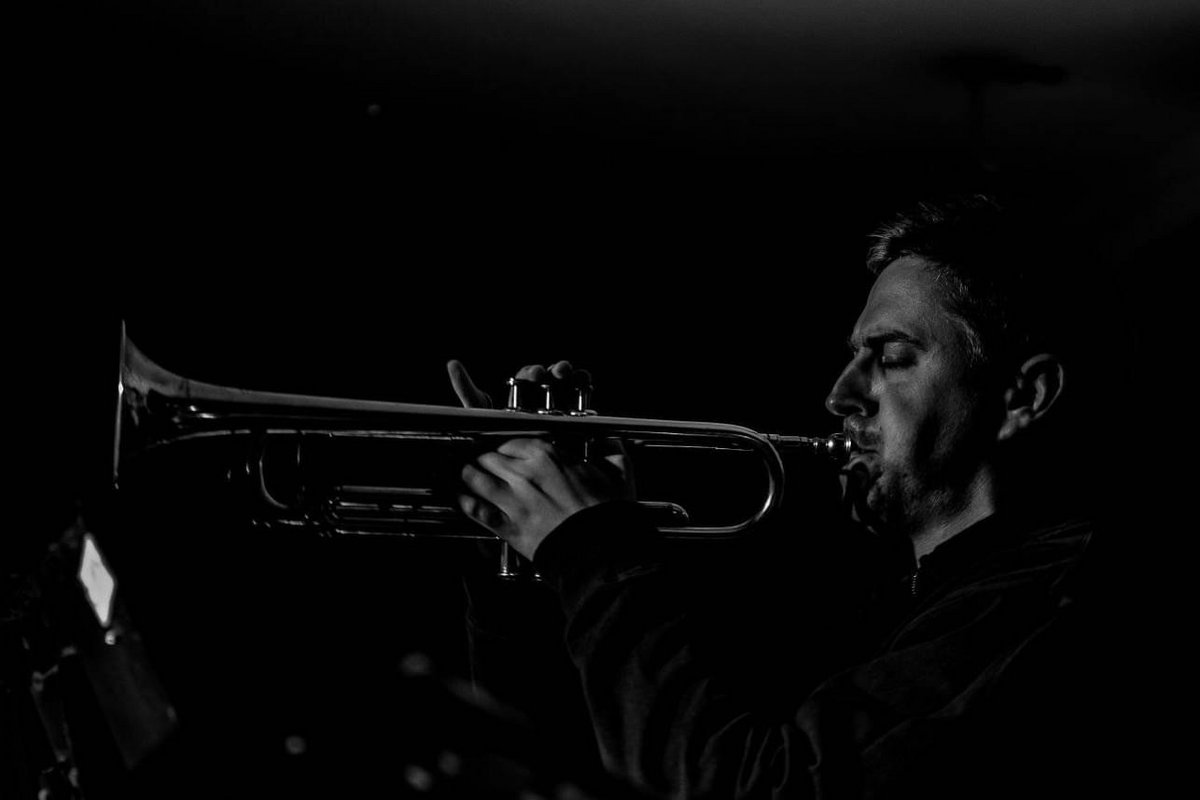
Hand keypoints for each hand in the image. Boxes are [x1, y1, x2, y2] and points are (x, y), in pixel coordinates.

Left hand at [446, 360, 631, 558]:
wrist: (599, 550)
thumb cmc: (607, 513)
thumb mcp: (617, 474)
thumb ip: (612, 453)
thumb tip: (613, 444)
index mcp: (548, 455)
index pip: (512, 442)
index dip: (507, 449)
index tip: (507, 454)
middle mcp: (524, 472)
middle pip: (489, 457)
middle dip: (485, 460)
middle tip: (484, 464)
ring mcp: (512, 499)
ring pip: (476, 477)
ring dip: (469, 476)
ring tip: (466, 475)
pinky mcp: (506, 525)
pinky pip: (475, 508)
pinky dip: (465, 502)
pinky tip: (461, 498)